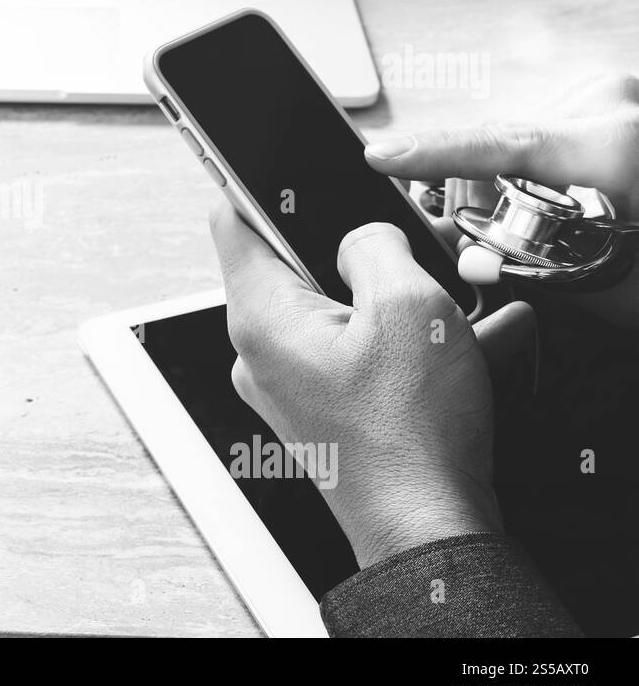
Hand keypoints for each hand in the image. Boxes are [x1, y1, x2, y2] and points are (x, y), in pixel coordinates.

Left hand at [209, 201, 534, 567]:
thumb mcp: (408, 307)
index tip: (283, 159)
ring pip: (332, 308)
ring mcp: (286, 382)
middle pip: (292, 262)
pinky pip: (352, 350)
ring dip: (387, 297)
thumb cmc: (411, 434)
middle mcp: (259, 350)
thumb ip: (375, 244)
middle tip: (404, 248)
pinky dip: (395, 339)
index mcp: (260, 317)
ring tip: (443, 305)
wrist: (427, 526)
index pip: (232, 220)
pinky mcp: (318, 406)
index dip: (258, 180)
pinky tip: (452, 343)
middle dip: (352, 247)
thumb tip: (362, 234)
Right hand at [365, 71, 638, 324]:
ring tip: (595, 220)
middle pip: (511, 144)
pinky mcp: (621, 97)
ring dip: (539, 179)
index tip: (381, 155)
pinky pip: (565, 125)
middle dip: (499, 192)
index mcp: (615, 146)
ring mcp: (621, 94)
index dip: (432, 152)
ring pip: (538, 136)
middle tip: (538, 239)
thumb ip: (521, 261)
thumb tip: (463, 251)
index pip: (499, 143)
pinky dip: (563, 164)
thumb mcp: (608, 285)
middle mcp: (617, 103)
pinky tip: (597, 198)